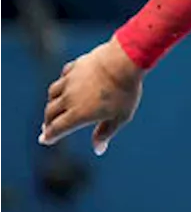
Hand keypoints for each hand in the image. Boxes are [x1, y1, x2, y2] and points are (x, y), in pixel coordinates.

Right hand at [40, 36, 143, 155]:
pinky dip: (62, 82)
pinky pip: (63, 76)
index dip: (49, 136)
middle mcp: (69, 98)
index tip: (44, 139)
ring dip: (52, 102)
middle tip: (48, 126)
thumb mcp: (120, 117)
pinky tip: (66, 84)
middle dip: (48, 121)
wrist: (124, 61)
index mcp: (78, 114)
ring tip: (55, 106)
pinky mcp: (76, 66)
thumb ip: (106, 133)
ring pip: (52, 93)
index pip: (56, 129)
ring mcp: (70, 81)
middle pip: (50, 112)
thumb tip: (98, 150)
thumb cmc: (125, 91)